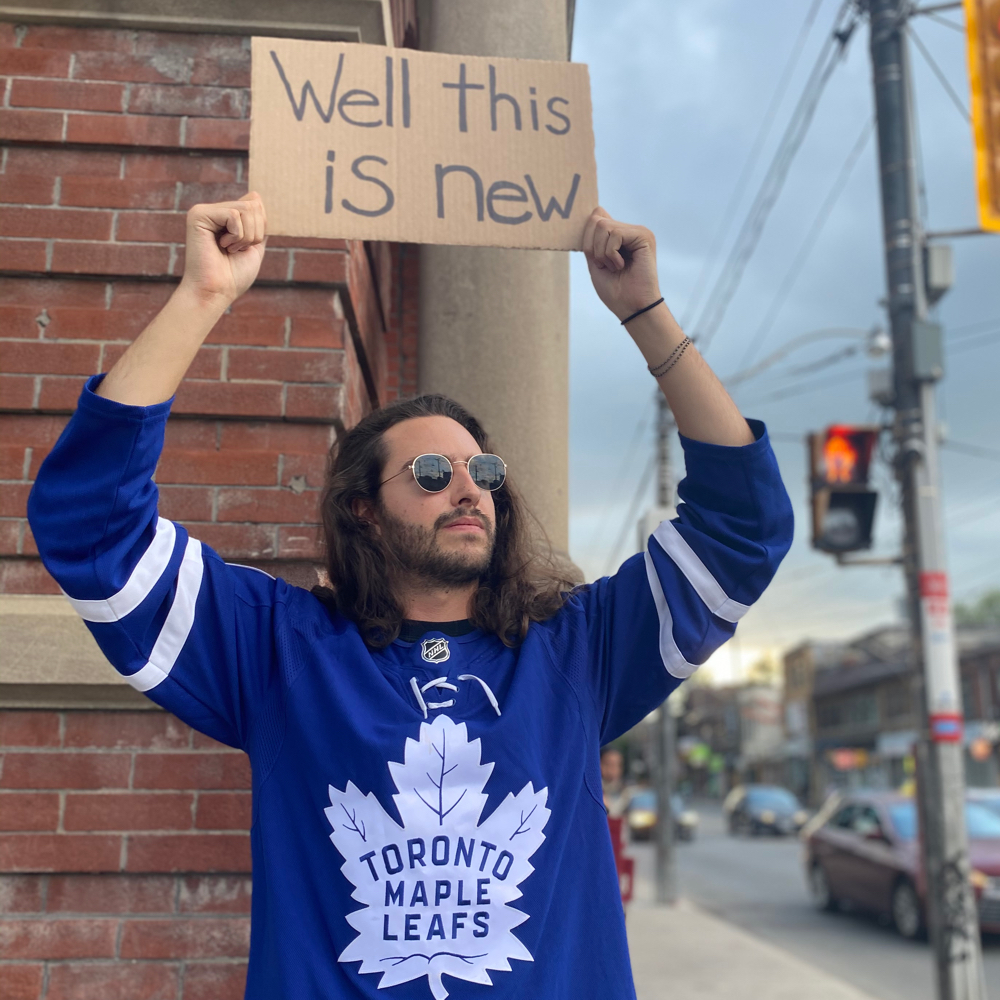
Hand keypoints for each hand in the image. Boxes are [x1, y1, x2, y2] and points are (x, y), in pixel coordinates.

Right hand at [179, 193, 266, 306]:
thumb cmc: (233, 275)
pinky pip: (234, 215)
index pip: (255, 204)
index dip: (260, 227)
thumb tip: (256, 195)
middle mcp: (213, 211)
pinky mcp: (198, 214)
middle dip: (254, 233)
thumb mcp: (254, 247)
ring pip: (246, 208)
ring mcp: (204, 211)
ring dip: (246, 236)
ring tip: (230, 249)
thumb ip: (257, 224)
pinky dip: (236, 235)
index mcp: (225, 218)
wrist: (216, 292)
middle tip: (237, 250)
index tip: (246, 247)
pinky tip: (221, 246)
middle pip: (253, 205)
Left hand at [582, 207, 661, 321]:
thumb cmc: (615, 290)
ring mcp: (638, 232)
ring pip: (603, 226)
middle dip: (593, 248)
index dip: (588, 237)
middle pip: (596, 220)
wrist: (631, 307)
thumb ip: (593, 238)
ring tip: (615, 267)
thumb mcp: (595, 261)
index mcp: (619, 236)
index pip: (596, 217)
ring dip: (602, 253)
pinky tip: (622, 266)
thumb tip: (596, 210)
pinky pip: (616, 235)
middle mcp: (630, 230)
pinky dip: (611, 254)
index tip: (595, 259)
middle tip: (606, 266)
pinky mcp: (644, 236)